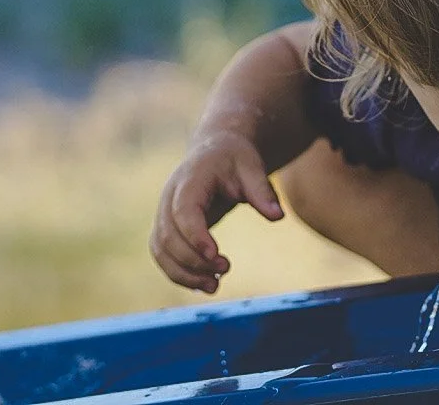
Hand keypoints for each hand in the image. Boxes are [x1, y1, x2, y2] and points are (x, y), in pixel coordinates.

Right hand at [149, 131, 283, 292]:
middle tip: (225, 270)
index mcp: (189, 179)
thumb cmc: (235, 160)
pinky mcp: (166, 227)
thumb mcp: (252, 168)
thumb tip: (278, 217)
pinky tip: (203, 283)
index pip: (183, 211)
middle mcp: (169, 197)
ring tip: (214, 286)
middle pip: (168, 235)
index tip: (216, 256)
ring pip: (160, 249)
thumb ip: (262, 191)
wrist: (215, 152)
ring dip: (183, 273)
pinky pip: (163, 254)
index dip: (195, 236)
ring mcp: (163, 213)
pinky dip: (179, 272)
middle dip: (193, 260)